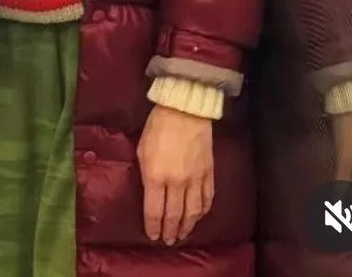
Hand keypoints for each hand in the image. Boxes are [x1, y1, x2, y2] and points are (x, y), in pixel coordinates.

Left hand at [138, 105, 214, 245]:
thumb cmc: (157, 127)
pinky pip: (207, 199)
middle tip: (168, 241)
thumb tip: (149, 192)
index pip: (154, 211)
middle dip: (170, 231)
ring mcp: (195, 180)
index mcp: (156, 176)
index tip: (152, 236)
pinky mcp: (209, 174)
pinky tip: (198, 217)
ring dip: (187, 226)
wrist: (184, 111)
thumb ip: (146, 173)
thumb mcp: (142, 149)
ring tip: (182, 235)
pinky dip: (203, 212)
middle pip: (174, 215)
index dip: (153, 227)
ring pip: (193, 212)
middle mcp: (177, 182)